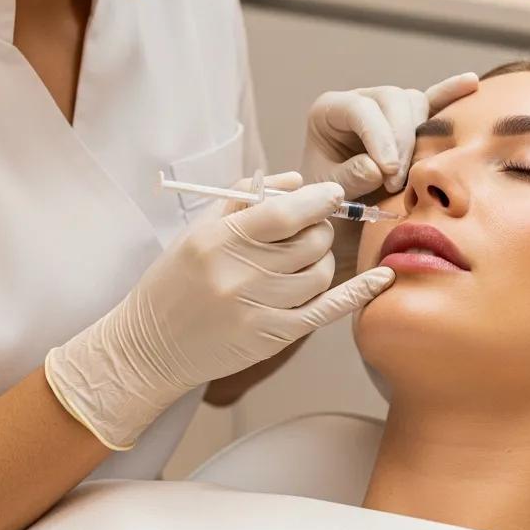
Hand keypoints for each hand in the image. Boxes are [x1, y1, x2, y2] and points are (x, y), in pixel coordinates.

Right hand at [44, 172, 393, 450]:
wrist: (148, 348)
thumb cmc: (175, 279)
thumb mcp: (199, 227)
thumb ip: (246, 195)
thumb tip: (297, 180)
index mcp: (219, 241)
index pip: (285, 214)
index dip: (319, 199)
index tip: (332, 193)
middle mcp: (239, 277)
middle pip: (310, 243)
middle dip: (321, 229)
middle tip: (313, 227)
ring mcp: (257, 311)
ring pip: (320, 274)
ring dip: (323, 259)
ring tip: (306, 257)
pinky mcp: (271, 338)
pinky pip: (326, 311)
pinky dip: (358, 292)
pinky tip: (382, 277)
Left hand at [302, 72, 478, 196]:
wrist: (338, 210)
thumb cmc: (329, 197)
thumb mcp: (328, 190)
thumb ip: (348, 177)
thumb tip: (376, 166)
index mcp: (330, 110)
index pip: (361, 109)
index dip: (379, 137)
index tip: (389, 172)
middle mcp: (360, 100)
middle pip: (392, 99)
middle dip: (402, 140)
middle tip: (398, 181)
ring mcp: (386, 106)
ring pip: (414, 102)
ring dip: (420, 135)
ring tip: (413, 172)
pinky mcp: (410, 118)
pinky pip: (433, 100)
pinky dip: (450, 93)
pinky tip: (471, 83)